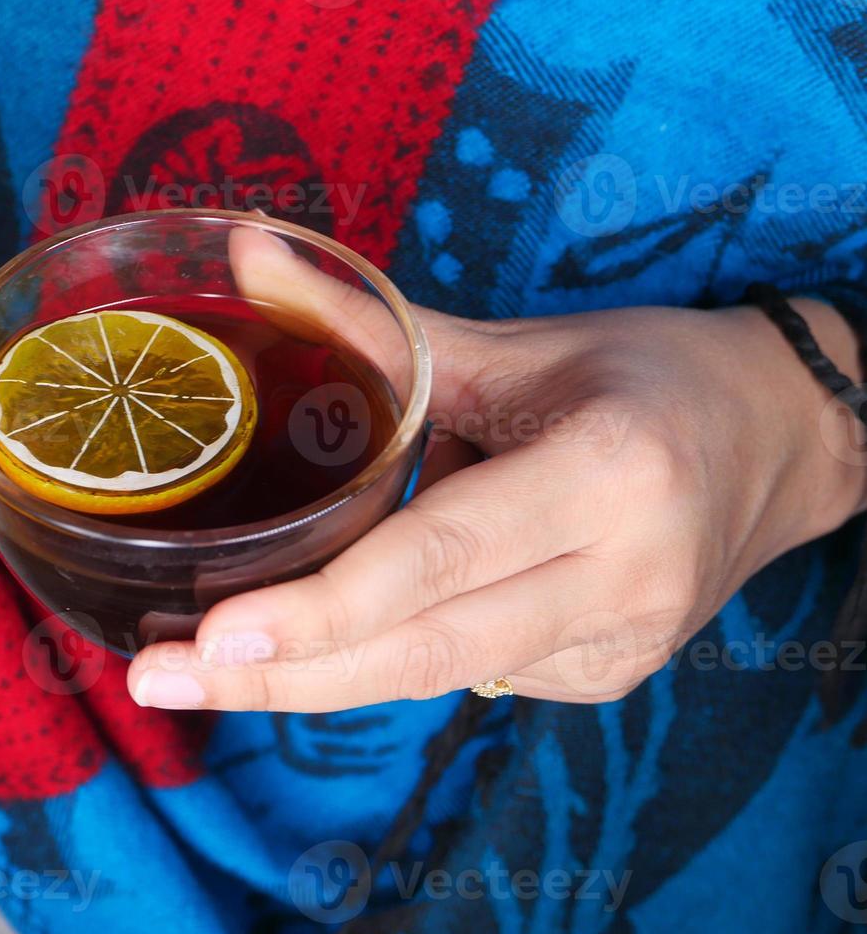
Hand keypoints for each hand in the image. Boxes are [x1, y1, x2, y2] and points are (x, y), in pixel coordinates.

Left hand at [128, 234, 866, 708]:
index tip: (213, 637)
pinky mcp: (605, 678)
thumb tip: (245, 254)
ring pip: (431, 674)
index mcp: (606, 475)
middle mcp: (622, 577)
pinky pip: (466, 671)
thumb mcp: (511, 344)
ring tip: (195, 668)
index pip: (437, 555)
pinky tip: (323, 634)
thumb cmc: (640, 374)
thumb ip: (372, 322)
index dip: (321, 606)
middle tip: (156, 679)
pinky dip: (385, 653)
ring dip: (310, 676)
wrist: (777, 442)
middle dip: (276, 678)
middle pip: (418, 648)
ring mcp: (619, 644)